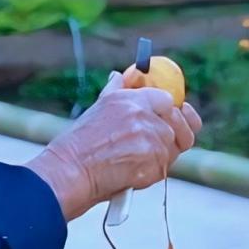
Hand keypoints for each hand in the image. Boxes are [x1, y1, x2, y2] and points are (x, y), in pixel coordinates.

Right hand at [29, 73, 202, 219]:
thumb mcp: (98, 108)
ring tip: (136, 160)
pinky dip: (152, 172)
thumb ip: (116, 91)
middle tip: (161, 145)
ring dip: (160, 156)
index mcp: (132, 99)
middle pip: (178, 124)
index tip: (173, 118)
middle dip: (175, 135)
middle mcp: (143, 116)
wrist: (70, 171)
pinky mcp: (153, 163)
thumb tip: (119, 76)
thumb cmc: (79, 143)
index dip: (174, 111)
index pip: (169, 100)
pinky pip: (164, 167)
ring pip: (172, 148)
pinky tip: (132, 171)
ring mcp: (150, 140)